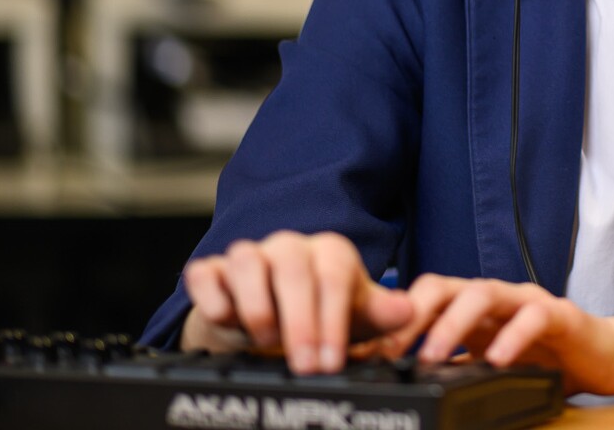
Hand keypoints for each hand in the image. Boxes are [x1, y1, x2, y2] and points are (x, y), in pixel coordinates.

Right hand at [180, 231, 413, 372]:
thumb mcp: (355, 317)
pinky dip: (212, 297)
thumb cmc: (319, 314)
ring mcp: (249, 256)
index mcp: (329, 252)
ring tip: (266, 341)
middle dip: (299, 322)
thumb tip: (407, 310)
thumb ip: (382, 314)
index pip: (334, 278)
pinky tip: (224, 317)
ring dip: (256, 305)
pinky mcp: (213, 271)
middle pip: (293, 270)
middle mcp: (289, 247)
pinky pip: (206, 273)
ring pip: (247, 261)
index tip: (331, 361)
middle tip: (304, 365)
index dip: (332, 322)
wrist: (272, 320)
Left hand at [383, 277, 613, 395]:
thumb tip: (399, 381)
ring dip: (452, 323)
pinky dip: (512, 336)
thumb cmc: (546, 362)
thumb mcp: (486, 369)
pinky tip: (497, 359)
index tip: (367, 354)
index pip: (423, 299)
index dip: (392, 322)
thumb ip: (450, 368)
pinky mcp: (561, 314)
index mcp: (472, 310)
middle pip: (444, 286)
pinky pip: (533, 316)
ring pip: (482, 293)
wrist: (606, 359)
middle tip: (389, 351)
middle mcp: (495, 298)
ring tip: (431, 355)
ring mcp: (527, 302)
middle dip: (412, 315)